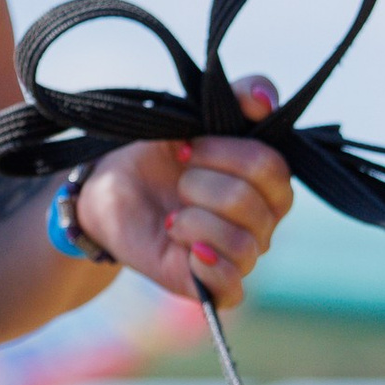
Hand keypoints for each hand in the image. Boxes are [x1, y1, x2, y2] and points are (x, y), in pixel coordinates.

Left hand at [72, 76, 292, 310]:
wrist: (111, 189)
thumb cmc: (159, 154)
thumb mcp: (195, 115)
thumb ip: (239, 96)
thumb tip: (266, 99)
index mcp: (267, 182)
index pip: (273, 169)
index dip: (227, 154)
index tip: (186, 148)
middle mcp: (262, 221)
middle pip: (254, 205)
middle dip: (202, 184)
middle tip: (177, 180)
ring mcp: (239, 255)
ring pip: (243, 244)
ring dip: (195, 220)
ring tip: (172, 216)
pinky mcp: (211, 287)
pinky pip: (232, 288)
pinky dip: (209, 265)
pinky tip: (183, 246)